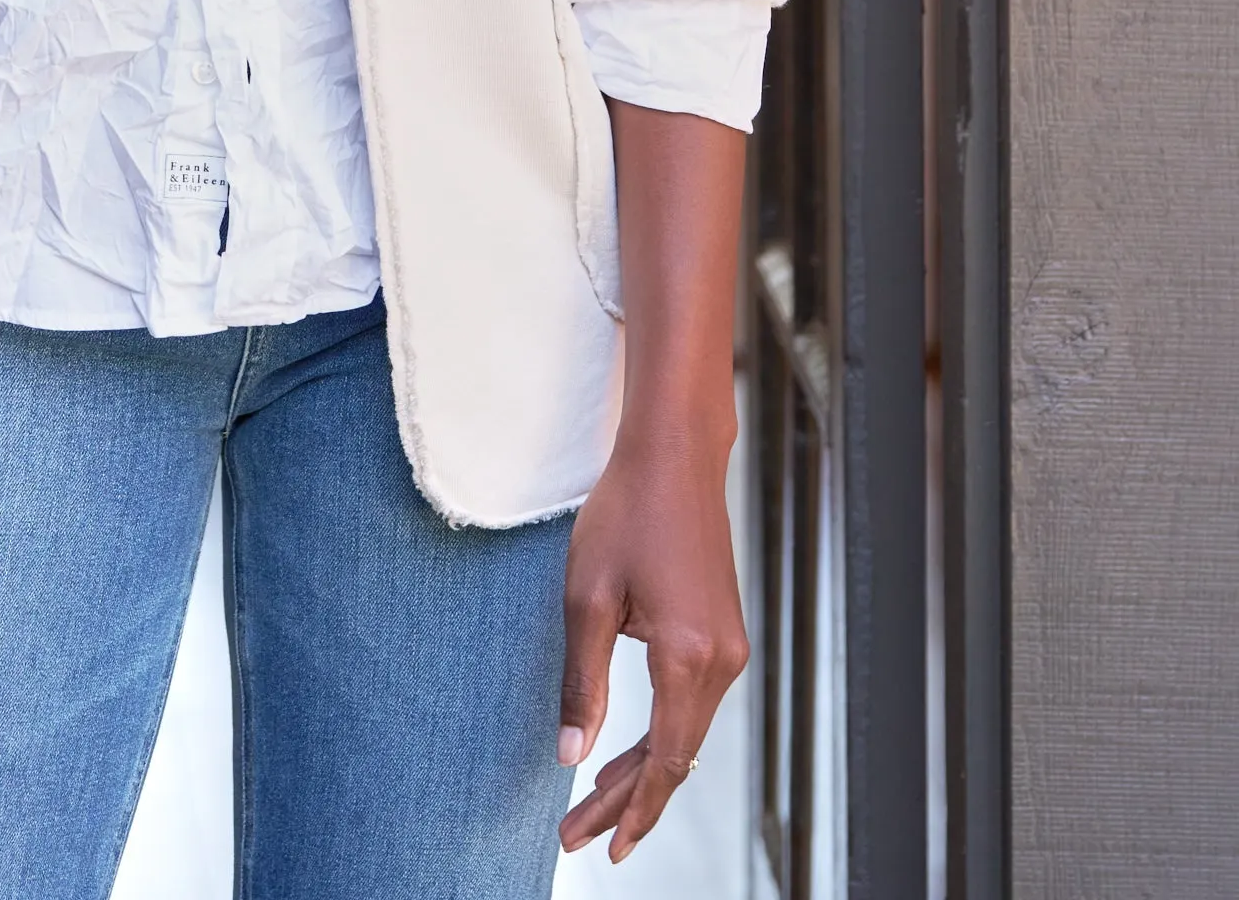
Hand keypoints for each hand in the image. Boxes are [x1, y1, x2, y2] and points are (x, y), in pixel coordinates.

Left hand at [555, 428, 745, 862]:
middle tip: (578, 834)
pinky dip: (662, 733)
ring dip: (643, 769)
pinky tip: (628, 749)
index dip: (632, 809)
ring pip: (686, 733)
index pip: (663, 761)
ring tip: (594, 801)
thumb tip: (570, 756)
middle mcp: (723, 661)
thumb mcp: (586, 598)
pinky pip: (694, 703)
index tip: (599, 846)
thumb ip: (581, 682)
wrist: (674, 456)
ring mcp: (731, 647)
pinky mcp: (726, 633)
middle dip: (628, 801)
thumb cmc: (625, 514)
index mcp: (689, 657)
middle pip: (677, 757)